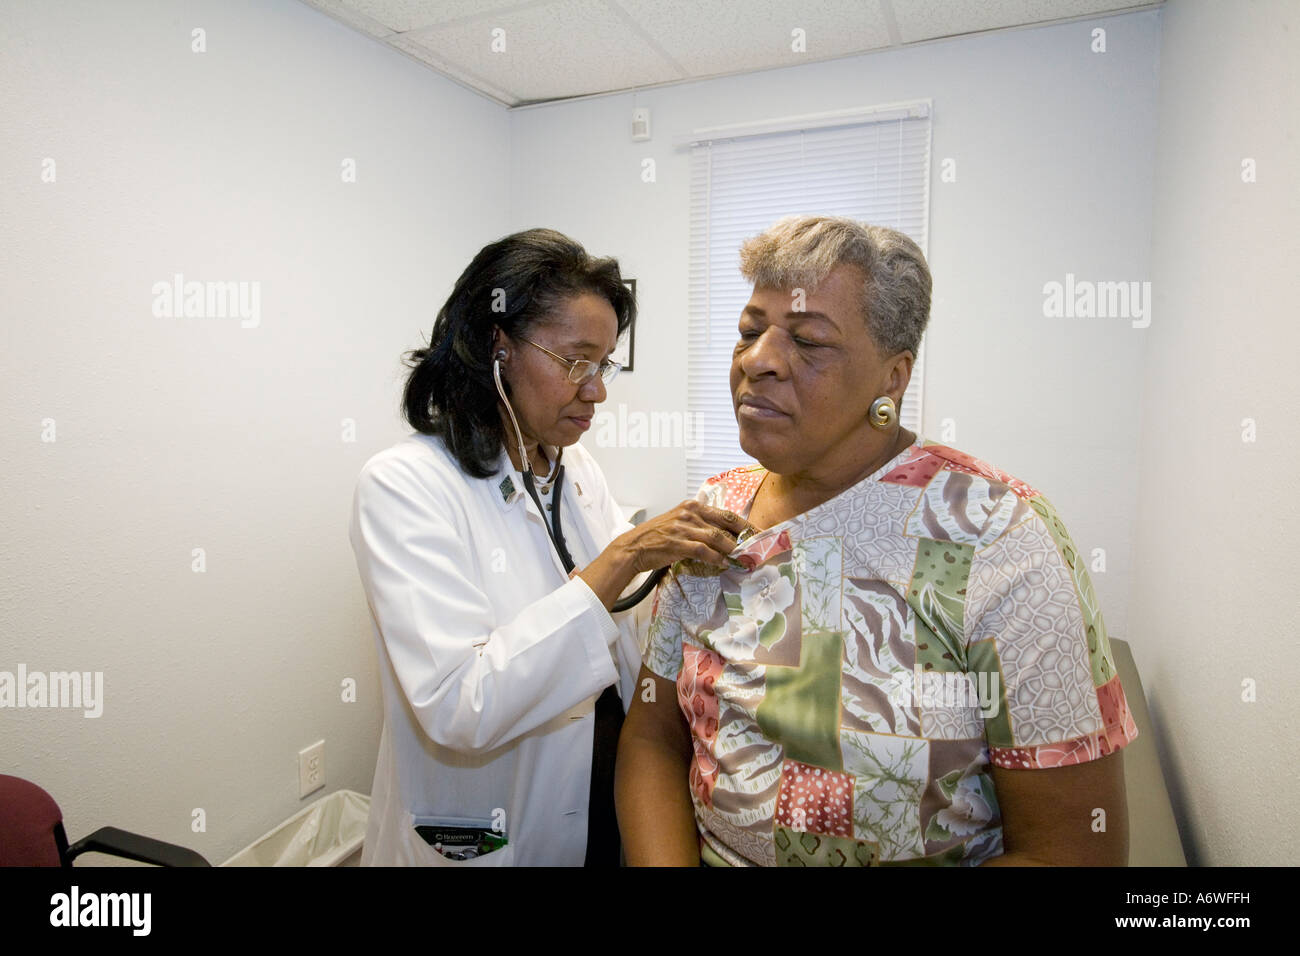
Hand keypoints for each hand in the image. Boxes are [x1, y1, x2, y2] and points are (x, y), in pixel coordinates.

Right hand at [615, 500, 751, 573]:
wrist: (634, 547)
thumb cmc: (657, 536)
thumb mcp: (680, 522)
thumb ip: (701, 524)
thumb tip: (726, 537)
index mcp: (692, 506)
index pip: (726, 513)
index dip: (745, 525)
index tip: (758, 534)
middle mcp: (689, 513)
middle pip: (726, 523)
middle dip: (745, 536)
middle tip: (757, 548)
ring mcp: (683, 527)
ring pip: (717, 537)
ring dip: (732, 550)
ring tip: (743, 558)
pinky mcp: (677, 543)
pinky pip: (703, 550)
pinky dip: (716, 558)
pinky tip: (724, 564)